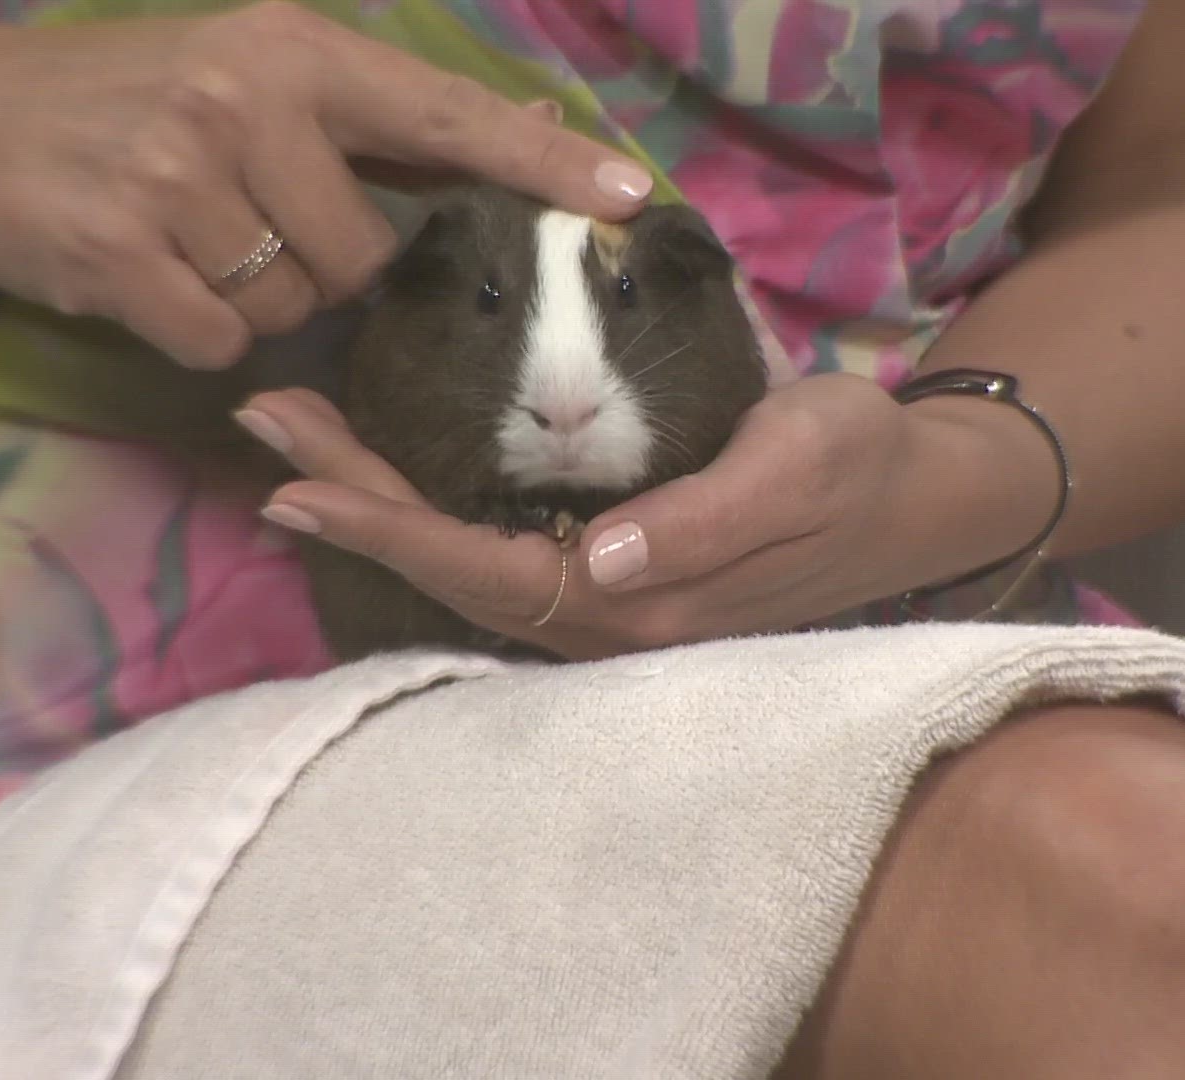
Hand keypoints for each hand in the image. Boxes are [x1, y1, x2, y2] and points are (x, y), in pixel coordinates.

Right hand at [0, 2, 651, 368]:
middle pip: (366, 256)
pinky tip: (151, 275)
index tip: (627, 199)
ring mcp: (177, 177)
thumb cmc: (128, 97)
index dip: (539, 168)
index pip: (444, 115)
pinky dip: (198, 330)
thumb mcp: (256, 73)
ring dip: (259, 297)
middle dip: (327, 265)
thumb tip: (533, 129)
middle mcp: (243, 102)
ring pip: (297, 305)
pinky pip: (224, 341)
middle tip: (248, 220)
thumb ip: (386, 118)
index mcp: (291, 50)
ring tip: (190, 237)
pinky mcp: (122, 253)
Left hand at [239, 373, 1040, 660]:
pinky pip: (495, 549)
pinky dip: (428, 509)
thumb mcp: (798, 468)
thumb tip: (604, 556)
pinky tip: (389, 472)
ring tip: (300, 438)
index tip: (299, 482)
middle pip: (450, 568)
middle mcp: (608, 617)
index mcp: (642, 601)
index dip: (387, 529)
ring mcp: (607, 602)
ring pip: (464, 561)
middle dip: (354, 501)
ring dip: (378, 502)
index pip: (484, 569)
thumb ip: (707, 520)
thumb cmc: (858, 469)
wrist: (917, 497)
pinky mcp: (613, 574)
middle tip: (267, 422)